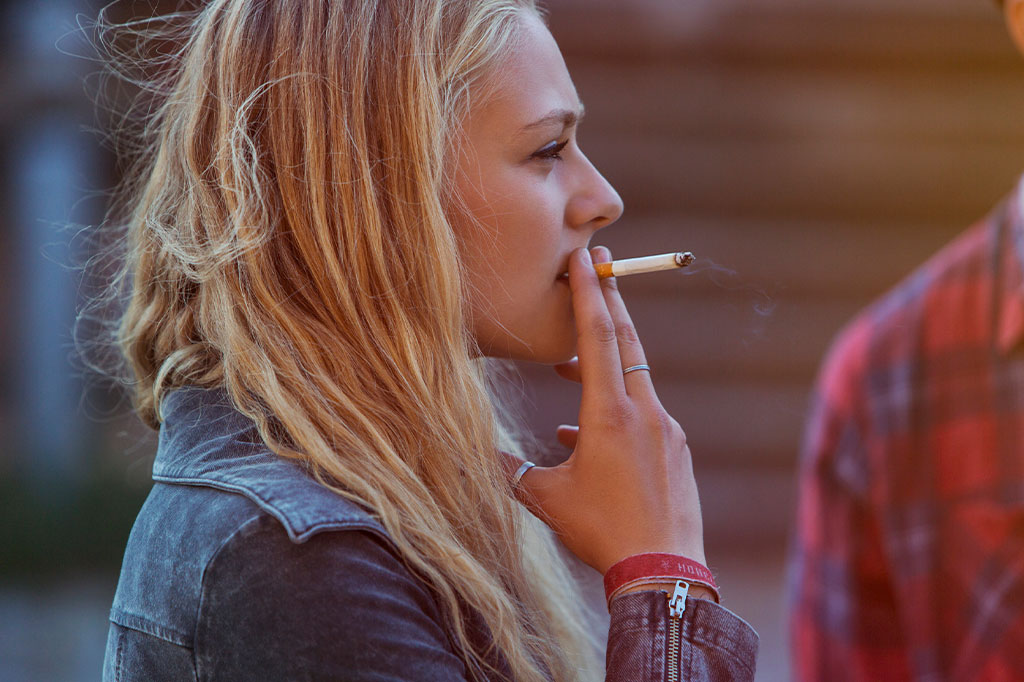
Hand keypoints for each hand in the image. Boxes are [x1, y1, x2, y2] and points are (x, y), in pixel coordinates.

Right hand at [503, 246, 705, 574]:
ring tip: (567, 368)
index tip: (588, 257)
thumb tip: (487, 457)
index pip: (598, 337)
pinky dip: (617, 408)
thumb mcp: (546, 499)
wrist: (664, 572)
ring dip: (603, 363)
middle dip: (609, 301)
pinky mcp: (676, 452)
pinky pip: (644, 414)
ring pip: (634, 379)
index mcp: (610, 415)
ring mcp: (667, 431)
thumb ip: (514, 471)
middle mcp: (645, 413)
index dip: (591, 293)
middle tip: (599, 266)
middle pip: (626, 341)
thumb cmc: (602, 533)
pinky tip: (585, 435)